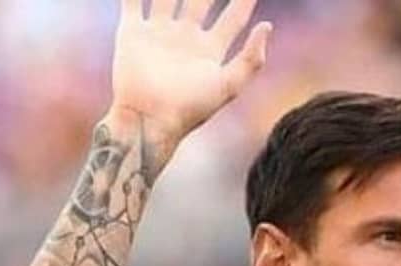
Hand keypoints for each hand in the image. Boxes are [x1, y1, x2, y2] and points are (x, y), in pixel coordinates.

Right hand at [111, 0, 271, 143]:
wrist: (149, 120)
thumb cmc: (192, 108)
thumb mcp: (229, 86)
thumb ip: (251, 59)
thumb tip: (268, 25)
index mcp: (210, 50)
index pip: (233, 17)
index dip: (245, 1)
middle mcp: (186, 38)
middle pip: (201, 0)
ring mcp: (159, 33)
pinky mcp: (132, 33)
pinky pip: (132, 2)